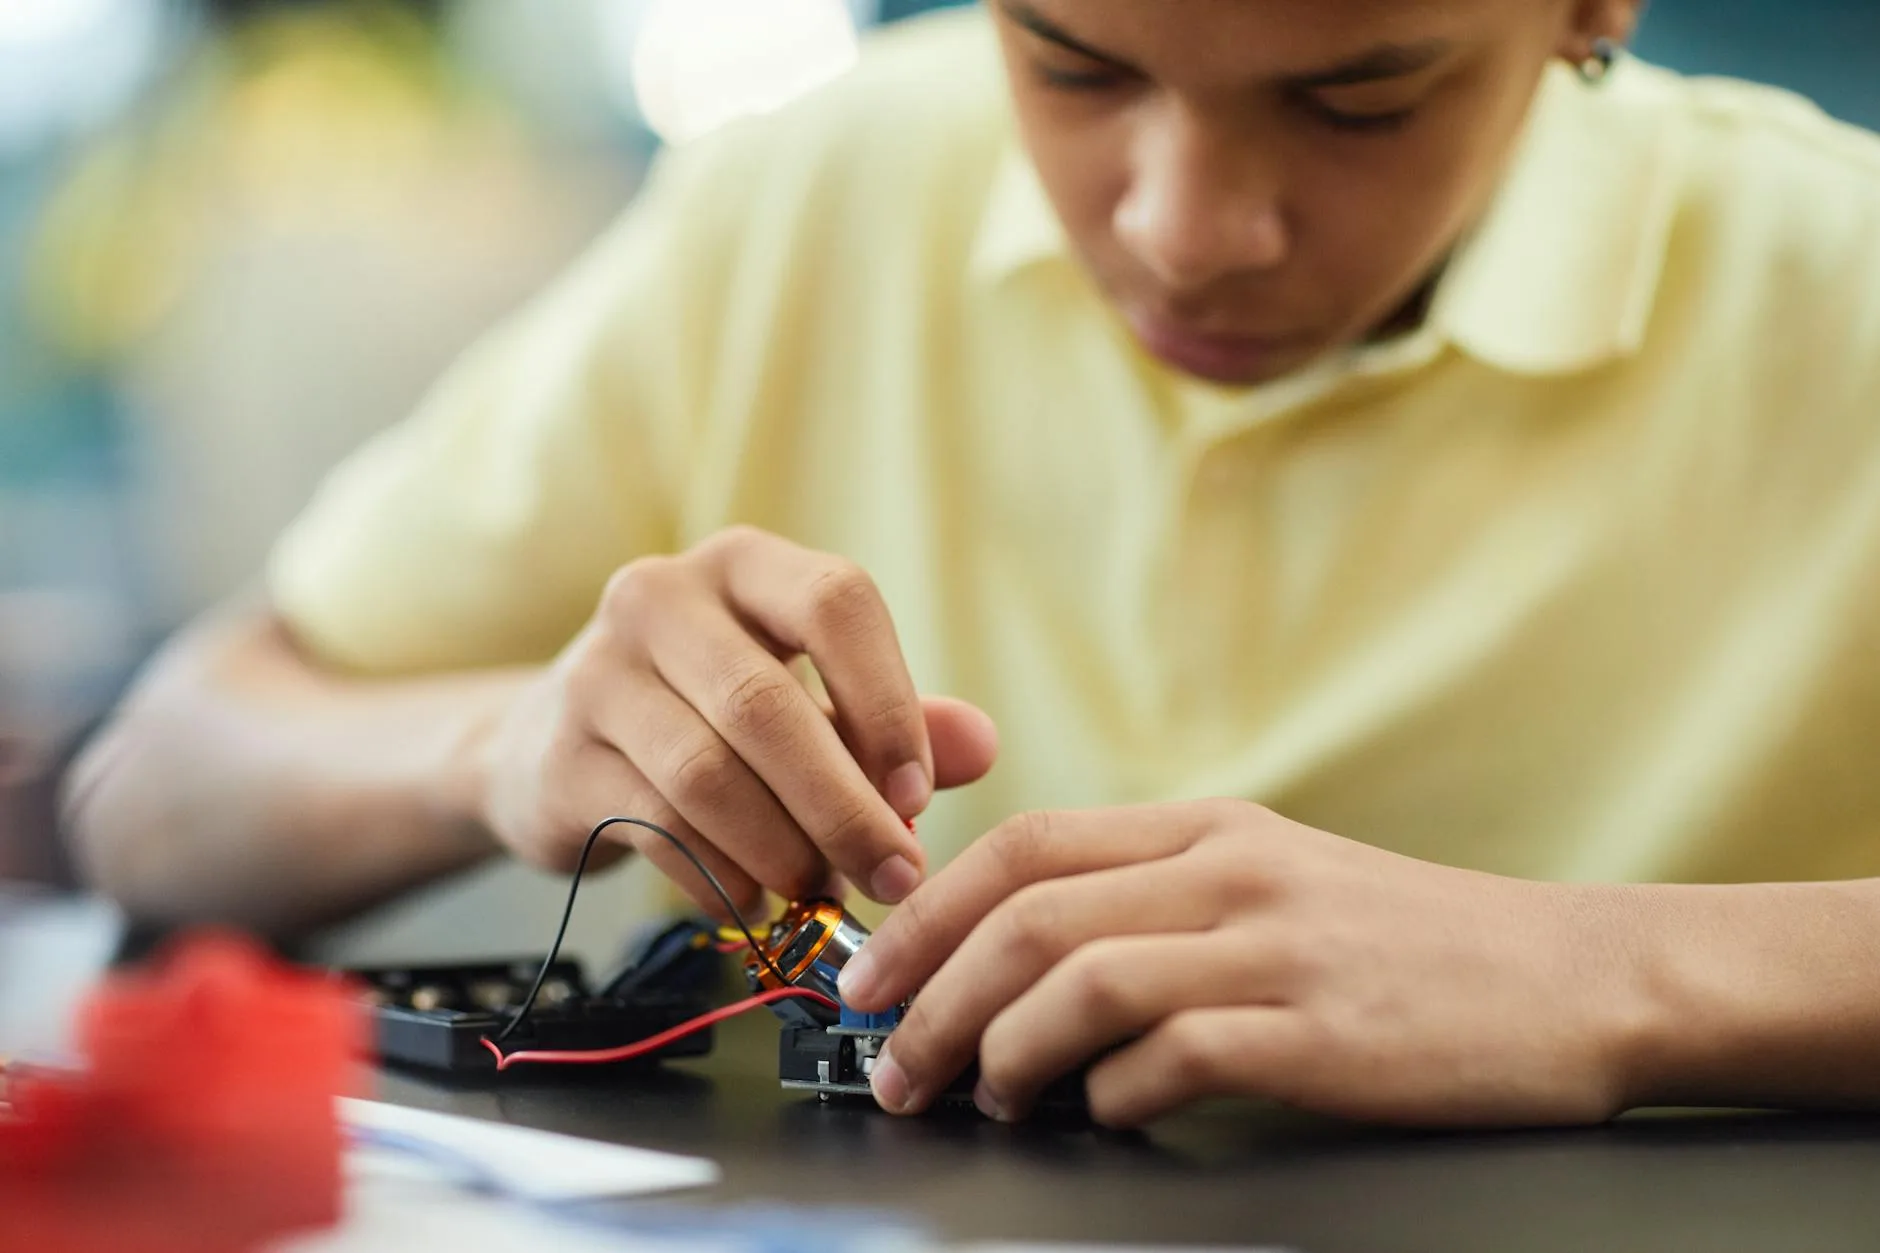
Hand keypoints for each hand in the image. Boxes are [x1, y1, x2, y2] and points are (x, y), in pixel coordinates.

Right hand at [475, 527, 998, 915]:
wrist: (553, 746)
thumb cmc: (711, 716)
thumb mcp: (809, 700)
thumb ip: (893, 721)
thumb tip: (982, 746)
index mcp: (742, 565)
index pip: (834, 602)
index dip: (887, 702)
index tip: (918, 795)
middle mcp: (659, 598)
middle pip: (766, 704)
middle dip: (843, 806)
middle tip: (893, 876)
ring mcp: (597, 674)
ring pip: (707, 774)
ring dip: (782, 850)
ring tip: (821, 893)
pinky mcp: (562, 758)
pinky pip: (656, 828)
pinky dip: (720, 879)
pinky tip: (756, 904)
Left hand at [839, 801, 1653, 1128]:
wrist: (1568, 977)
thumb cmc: (1407, 941)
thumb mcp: (1273, 877)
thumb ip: (1153, 896)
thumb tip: (1016, 959)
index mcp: (1207, 827)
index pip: (1024, 845)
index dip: (925, 912)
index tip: (872, 975)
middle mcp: (1229, 873)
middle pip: (1028, 914)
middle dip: (931, 994)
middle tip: (892, 1064)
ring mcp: (1275, 950)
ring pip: (1080, 981)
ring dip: (1001, 1049)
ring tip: (979, 1098)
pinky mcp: (1320, 1035)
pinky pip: (1170, 1059)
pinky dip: (1110, 1094)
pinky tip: (1102, 1114)